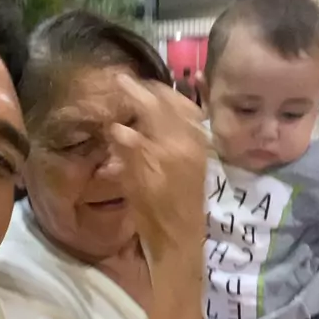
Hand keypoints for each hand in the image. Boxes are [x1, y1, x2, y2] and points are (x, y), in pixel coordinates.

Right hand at [109, 75, 206, 262]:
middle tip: (131, 83)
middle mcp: (189, 141)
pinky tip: (171, 110)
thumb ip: (127, 151)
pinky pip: (195, 121)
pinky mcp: (202, 155)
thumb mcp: (133, 184)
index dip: (134, 90)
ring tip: (148, 92)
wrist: (180, 240)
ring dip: (167, 96)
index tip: (118, 78)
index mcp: (170, 147)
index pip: (151, 106)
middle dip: (150, 89)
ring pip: (186, 108)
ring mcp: (199, 147)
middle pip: (172, 102)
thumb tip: (116, 126)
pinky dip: (182, 109)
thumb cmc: (152, 216)